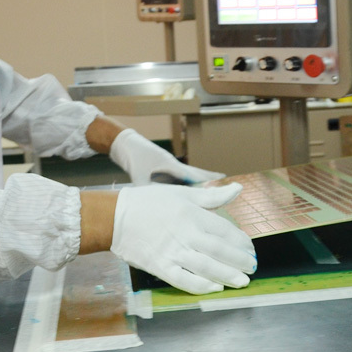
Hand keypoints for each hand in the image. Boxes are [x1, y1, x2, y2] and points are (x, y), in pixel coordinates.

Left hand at [109, 128, 223, 185]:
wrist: (125, 144)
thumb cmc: (134, 157)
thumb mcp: (139, 177)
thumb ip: (149, 192)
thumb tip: (156, 208)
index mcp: (172, 166)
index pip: (195, 176)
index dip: (209, 183)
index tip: (223, 187)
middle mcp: (175, 165)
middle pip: (197, 174)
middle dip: (211, 180)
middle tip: (226, 184)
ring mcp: (170, 167)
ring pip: (190, 176)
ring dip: (201, 182)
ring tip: (214, 189)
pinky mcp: (164, 170)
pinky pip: (180, 179)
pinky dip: (188, 185)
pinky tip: (190, 192)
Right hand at [111, 182, 255, 293]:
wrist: (115, 217)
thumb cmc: (149, 202)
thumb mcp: (182, 193)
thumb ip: (212, 196)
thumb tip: (238, 189)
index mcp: (192, 215)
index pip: (225, 231)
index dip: (241, 242)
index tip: (251, 249)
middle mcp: (185, 234)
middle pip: (219, 251)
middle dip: (239, 261)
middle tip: (252, 268)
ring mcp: (172, 252)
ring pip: (206, 267)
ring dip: (226, 276)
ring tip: (242, 282)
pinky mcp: (159, 267)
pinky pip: (184, 280)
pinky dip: (201, 286)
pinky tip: (215, 289)